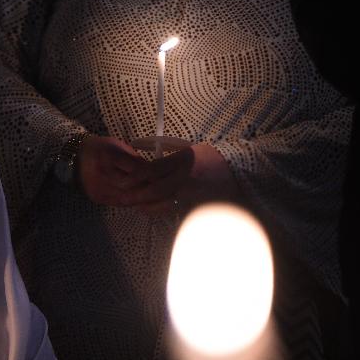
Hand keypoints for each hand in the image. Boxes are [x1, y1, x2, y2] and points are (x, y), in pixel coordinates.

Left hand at [79, 140, 241, 215]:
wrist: (239, 172)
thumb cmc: (213, 158)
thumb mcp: (189, 149)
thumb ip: (167, 153)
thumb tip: (143, 152)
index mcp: (184, 159)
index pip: (154, 168)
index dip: (135, 175)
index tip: (123, 179)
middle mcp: (187, 176)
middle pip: (154, 188)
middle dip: (135, 193)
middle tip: (120, 197)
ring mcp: (192, 192)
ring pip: (161, 201)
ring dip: (142, 204)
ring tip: (129, 204)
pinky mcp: (194, 203)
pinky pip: (170, 209)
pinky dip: (156, 210)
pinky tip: (145, 209)